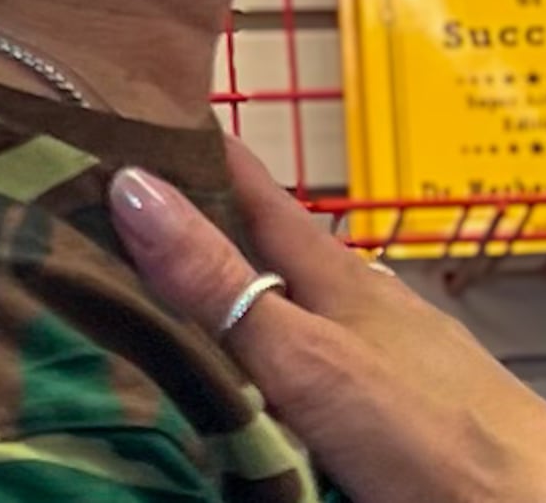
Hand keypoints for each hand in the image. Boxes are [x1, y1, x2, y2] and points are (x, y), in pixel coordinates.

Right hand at [107, 140, 545, 502]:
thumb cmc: (426, 425)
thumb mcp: (308, 353)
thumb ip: (224, 285)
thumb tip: (133, 182)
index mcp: (341, 278)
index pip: (259, 195)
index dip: (204, 157)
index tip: (140, 120)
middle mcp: (363, 310)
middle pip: (273, 260)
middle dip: (205, 242)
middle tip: (118, 225)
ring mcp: (384, 366)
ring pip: (295, 324)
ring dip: (236, 315)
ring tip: (164, 312)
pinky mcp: (390, 424)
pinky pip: (309, 385)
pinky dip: (267, 380)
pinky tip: (251, 399)